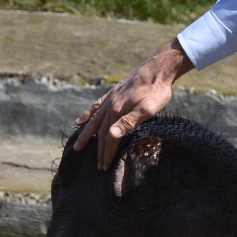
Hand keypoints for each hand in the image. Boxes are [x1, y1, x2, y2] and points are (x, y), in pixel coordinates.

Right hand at [73, 38, 194, 167]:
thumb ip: (128, 122)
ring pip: (94, 120)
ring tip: (78, 146)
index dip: (107, 153)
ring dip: (86, 135)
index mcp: (117, 112)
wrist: (158, 69)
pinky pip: (96, 107)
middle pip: (101, 132)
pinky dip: (87, 115)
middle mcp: (110, 106)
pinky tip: (80, 121)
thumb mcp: (147, 109)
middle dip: (98, 150)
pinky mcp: (113, 93)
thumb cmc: (157, 91)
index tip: (104, 167)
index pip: (109, 138)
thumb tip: (110, 136)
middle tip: (97, 166)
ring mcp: (110, 99)